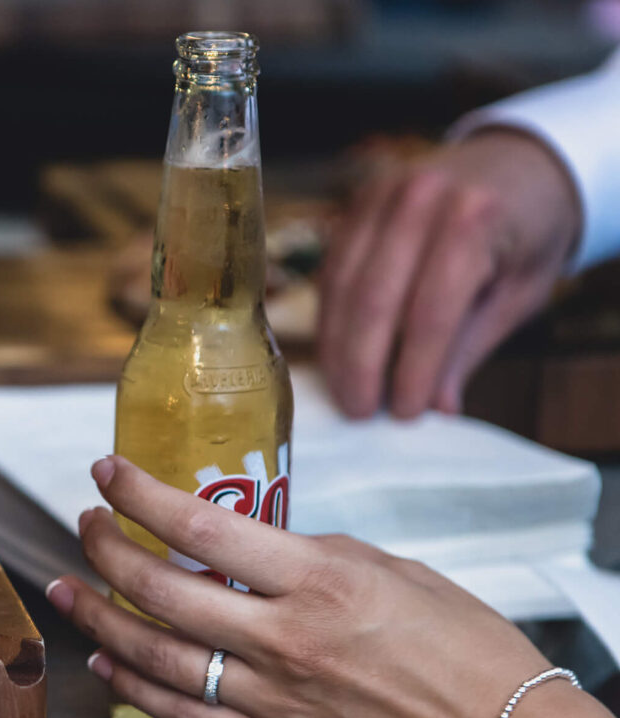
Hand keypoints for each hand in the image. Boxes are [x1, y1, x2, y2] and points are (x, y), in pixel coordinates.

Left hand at [45, 455, 587, 717]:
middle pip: (160, 591)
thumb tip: (248, 553)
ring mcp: (271, 700)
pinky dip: (133, 686)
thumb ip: (311, 559)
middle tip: (84, 526)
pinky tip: (104, 662)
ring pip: (154, 656)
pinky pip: (180, 716)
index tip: (107, 473)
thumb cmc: (466, 652)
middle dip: (105, 551)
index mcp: (321, 582)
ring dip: (97, 619)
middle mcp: (284, 641)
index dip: (140, 495)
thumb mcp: (392, 572)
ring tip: (65, 590)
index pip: (202, 528)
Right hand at [317, 129, 580, 418]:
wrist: (517, 165)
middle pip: (374, 299)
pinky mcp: (355, 204)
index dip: (412, 369)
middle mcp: (422, 198)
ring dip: (338, 347)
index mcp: (476, 217)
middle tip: (360, 411)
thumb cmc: (526, 233)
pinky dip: (331, 318)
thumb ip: (472, 345)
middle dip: (362, 365)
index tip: (405, 412)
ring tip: (345, 390)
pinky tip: (337, 353)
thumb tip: (436, 407)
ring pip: (342, 287)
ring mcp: (381, 195)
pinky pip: (332, 271)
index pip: (431, 309)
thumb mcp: (519, 292)